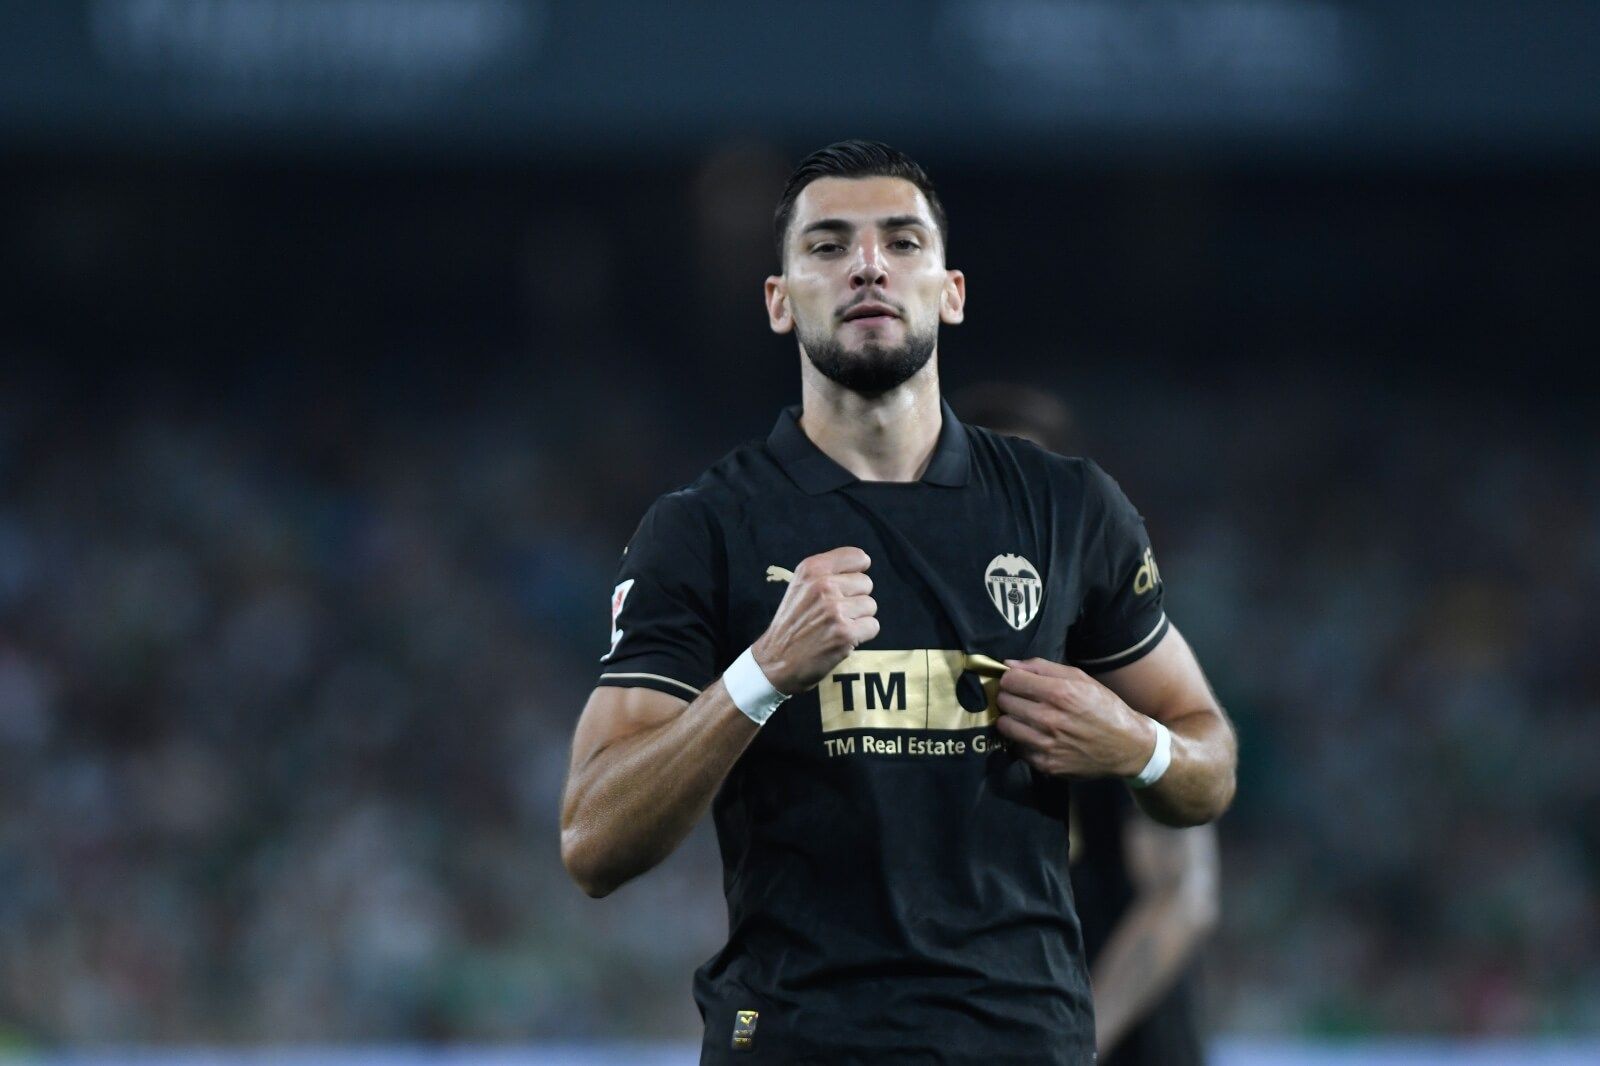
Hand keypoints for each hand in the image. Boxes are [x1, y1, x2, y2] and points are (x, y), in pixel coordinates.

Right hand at [751, 547, 877, 693]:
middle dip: (855, 599)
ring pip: (871, 605)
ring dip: (859, 618)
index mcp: (811, 569)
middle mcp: (823, 585)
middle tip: (834, 613)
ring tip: (836, 626)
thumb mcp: (800, 586)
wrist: (775, 661)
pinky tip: (842, 639)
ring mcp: (834, 609)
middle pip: (866, 583)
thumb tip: (863, 562)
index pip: (858, 557)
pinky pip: (873, 626)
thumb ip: (827, 572)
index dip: (857, 573)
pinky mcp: (845, 633)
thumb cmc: (792, 624)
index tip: (848, 585)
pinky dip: (862, 635)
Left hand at [996, 658, 1153, 777]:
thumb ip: (1042, 668)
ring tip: (1027, 718)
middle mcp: (1050, 719)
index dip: (1010, 679)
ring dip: (1012, 720)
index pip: (1010, 680)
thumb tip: (1008, 665)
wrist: (1128, 747)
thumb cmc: (1104, 707)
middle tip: (1022, 700)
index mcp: (1060, 693)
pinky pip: (1017, 748)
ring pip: (1005, 726)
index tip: (1016, 682)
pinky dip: (1023, 742)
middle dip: (1009, 697)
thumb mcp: (1080, 678)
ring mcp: (1047, 745)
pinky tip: (1038, 737)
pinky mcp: (1047, 765)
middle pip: (1004, 702)